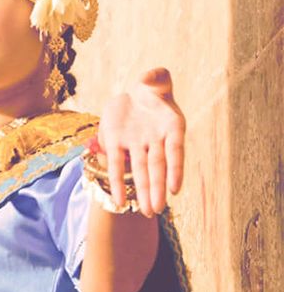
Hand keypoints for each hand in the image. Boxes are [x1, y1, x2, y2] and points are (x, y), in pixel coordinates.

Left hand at [96, 68, 185, 216]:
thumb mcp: (154, 79)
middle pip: (157, 167)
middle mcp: (156, 140)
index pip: (175, 151)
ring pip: (140, 171)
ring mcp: (136, 145)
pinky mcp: (115, 143)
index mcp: (171, 126)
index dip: (175, 169)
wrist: (133, 94)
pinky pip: (116, 165)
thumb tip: (150, 78)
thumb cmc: (151, 88)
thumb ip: (155, 78)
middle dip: (156, 189)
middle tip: (156, 211)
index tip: (174, 189)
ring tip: (146, 213)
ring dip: (142, 191)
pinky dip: (117, 181)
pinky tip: (118, 200)